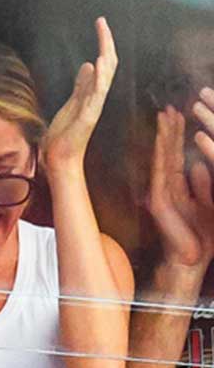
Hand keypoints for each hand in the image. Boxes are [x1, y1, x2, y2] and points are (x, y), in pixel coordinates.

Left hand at [41, 17, 117, 168]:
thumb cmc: (65, 134)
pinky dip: (97, 81)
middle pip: (107, 65)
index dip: (103, 43)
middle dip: (105, 43)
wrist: (61, 158)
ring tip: (104, 39)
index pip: (102, 63)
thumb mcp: (71, 103)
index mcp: (91, 93)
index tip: (100, 24)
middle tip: (101, 22)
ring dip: (105, 58)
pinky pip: (95, 96)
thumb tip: (87, 65)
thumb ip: (80, 85)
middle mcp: (96, 98)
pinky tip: (97, 66)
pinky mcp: (87, 117)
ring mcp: (93, 108)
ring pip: (105, 78)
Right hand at [145, 105, 213, 268]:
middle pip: (169, 153)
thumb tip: (197, 166)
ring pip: (163, 158)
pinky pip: (161, 172)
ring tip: (165, 115)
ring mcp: (160, 193)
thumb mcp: (209, 204)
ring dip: (164, 136)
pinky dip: (163, 154)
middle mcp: (167, 187)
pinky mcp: (158, 201)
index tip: (181, 114)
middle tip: (169, 107)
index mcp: (179, 188)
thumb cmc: (201, 237)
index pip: (179, 156)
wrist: (190, 260)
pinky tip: (164, 140)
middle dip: (170, 130)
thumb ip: (202, 185)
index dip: (180, 136)